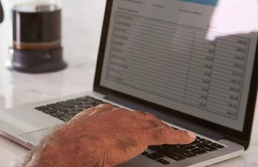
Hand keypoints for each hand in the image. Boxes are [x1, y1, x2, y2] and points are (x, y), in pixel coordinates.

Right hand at [27, 103, 194, 166]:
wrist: (74, 146)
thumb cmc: (70, 144)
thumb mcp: (79, 135)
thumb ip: (88, 135)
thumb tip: (86, 145)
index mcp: (102, 111)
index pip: (122, 113)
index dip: (131, 120)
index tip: (134, 124)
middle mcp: (117, 113)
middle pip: (139, 116)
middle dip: (150, 121)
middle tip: (158, 126)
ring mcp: (130, 123)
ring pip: (153, 123)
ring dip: (163, 127)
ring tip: (172, 132)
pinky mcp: (141, 136)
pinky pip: (164, 134)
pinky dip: (178, 136)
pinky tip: (187, 138)